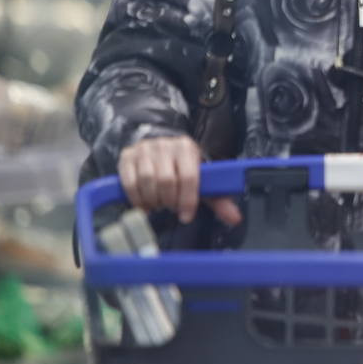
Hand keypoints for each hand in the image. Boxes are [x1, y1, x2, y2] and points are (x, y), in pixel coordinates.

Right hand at [117, 136, 242, 226]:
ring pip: (147, 181)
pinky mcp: (127, 156)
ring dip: (153, 200)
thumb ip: (218, 199)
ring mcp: (144, 149)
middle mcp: (165, 145)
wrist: (158, 147)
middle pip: (166, 181)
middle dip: (169, 201)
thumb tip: (235, 218)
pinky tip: (144, 204)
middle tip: (171, 208)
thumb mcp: (201, 179)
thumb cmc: (183, 167)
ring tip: (158, 205)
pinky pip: (129, 182)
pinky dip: (136, 199)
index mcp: (187, 148)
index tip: (186, 216)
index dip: (187, 200)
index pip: (189, 176)